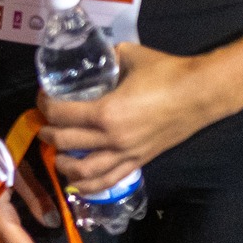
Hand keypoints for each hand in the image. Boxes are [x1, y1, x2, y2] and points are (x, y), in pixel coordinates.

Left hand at [37, 43, 212, 196]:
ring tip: (56, 154)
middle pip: (65, 142)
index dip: (44, 105)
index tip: (42, 97)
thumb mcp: (129, 55)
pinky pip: (109, 181)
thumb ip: (107, 58)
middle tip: (44, 123)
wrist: (201, 94)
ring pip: (83, 171)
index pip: (60, 114)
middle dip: (47, 133)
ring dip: (63, 164)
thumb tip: (93, 56)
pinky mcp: (139, 162)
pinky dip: (88, 186)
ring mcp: (126, 153)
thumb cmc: (166, 72)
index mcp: (106, 111)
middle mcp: (112, 138)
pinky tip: (76, 183)